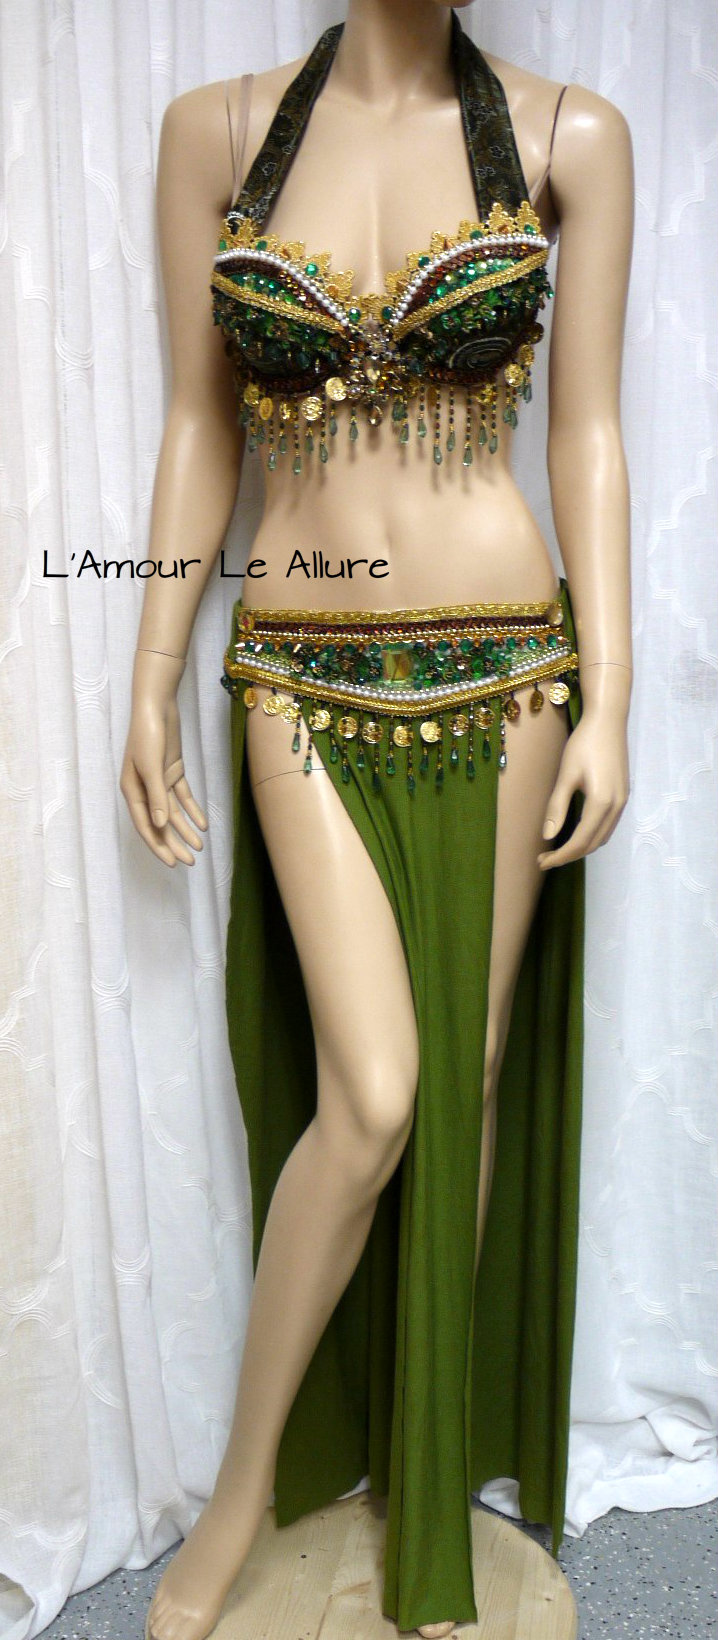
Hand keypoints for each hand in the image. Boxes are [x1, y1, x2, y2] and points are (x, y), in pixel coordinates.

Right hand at [120, 653, 207, 867]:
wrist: (157, 706)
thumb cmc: (148, 735)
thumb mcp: (152, 767)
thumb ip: (157, 796)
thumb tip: (161, 826)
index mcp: (132, 790)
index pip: (146, 826)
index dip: (158, 846)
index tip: (172, 863)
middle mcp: (144, 789)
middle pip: (160, 824)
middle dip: (173, 844)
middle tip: (189, 863)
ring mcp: (159, 781)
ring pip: (173, 813)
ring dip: (185, 830)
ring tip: (199, 848)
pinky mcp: (172, 771)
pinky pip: (183, 797)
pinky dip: (192, 810)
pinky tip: (203, 825)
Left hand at [537, 709, 629, 870]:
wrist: (608, 721)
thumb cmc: (584, 744)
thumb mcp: (566, 776)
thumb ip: (557, 807)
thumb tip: (547, 836)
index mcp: (601, 803)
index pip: (579, 842)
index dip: (560, 856)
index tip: (541, 862)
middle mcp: (616, 807)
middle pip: (592, 844)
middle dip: (569, 855)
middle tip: (544, 858)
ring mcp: (622, 801)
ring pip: (602, 837)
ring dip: (581, 847)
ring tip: (558, 849)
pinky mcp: (623, 795)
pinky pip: (608, 825)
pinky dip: (592, 835)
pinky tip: (577, 831)